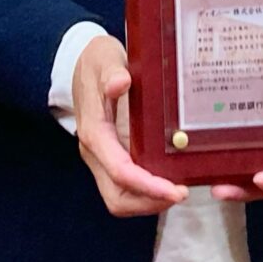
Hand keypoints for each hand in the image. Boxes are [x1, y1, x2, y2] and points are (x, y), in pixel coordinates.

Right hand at [71, 35, 188, 218]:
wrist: (81, 64)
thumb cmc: (96, 62)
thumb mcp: (104, 59)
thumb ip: (111, 72)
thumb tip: (120, 82)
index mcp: (94, 133)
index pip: (120, 171)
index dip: (147, 186)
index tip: (174, 190)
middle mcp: (96, 152)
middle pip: (117, 196)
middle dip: (149, 202)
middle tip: (181, 193)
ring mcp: (103, 157)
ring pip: (121, 196)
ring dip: (149, 201)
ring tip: (179, 190)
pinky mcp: (113, 157)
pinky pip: (127, 186)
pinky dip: (148, 191)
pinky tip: (170, 179)